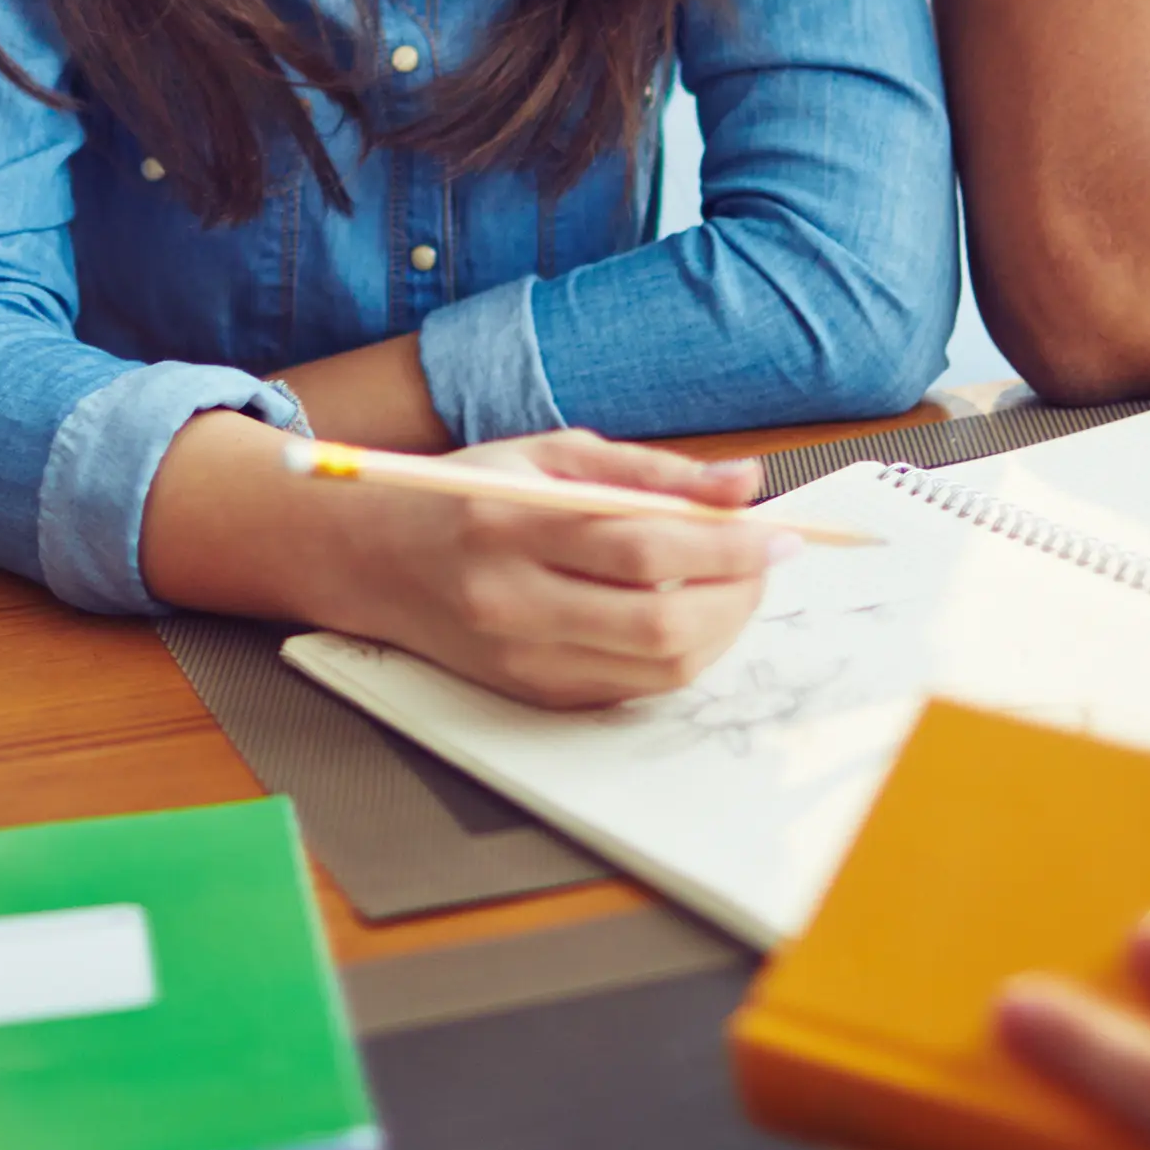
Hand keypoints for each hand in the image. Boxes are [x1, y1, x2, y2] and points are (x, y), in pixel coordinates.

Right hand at [333, 430, 774, 708]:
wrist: (370, 560)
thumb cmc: (468, 493)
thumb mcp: (553, 454)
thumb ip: (654, 471)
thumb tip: (746, 484)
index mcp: (514, 524)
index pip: (646, 550)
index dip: (729, 547)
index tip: (780, 532)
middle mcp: (512, 600)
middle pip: (660, 625)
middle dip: (737, 596)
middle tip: (766, 562)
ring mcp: (520, 660)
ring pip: (655, 669)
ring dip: (719, 632)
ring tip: (733, 586)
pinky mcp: (531, 695)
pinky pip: (630, 689)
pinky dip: (676, 656)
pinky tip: (685, 615)